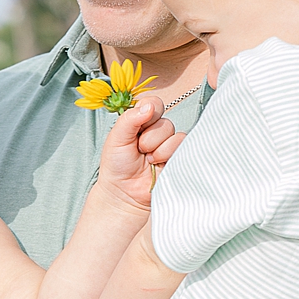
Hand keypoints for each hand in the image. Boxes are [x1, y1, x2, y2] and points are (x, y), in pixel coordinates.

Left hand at [97, 94, 173, 208]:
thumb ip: (130, 119)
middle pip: (163, 119)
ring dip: (157, 148)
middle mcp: (155, 131)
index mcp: (140, 122)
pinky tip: (158, 165)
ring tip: (148, 161)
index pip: (153, 103)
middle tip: (139, 150)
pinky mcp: (178, 156)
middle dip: (149, 137)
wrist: (124, 194)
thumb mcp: (116, 138)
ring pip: (173, 132)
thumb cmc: (117, 167)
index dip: (148, 111)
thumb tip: (149, 107)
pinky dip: (168, 154)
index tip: (138, 126)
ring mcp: (167, 144)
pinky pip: (182, 144)